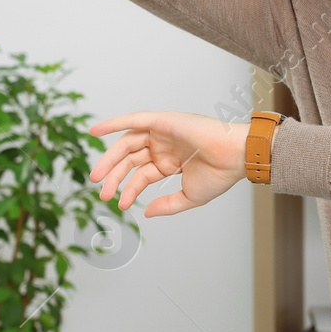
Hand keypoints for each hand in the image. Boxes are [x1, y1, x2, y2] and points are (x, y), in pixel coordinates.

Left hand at [88, 111, 248, 217]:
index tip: (120, 204)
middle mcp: (163, 146)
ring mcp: (162, 133)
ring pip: (127, 143)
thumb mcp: (189, 196)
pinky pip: (134, 120)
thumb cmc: (220, 175)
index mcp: (170, 162)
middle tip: (101, 192)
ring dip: (110, 158)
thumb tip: (146, 212)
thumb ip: (167, 205)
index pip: (141, 175)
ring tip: (96, 176)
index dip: (129, 190)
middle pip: (130, 160)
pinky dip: (114, 123)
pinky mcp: (162, 121)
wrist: (235, 157)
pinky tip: (95, 131)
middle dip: (113, 176)